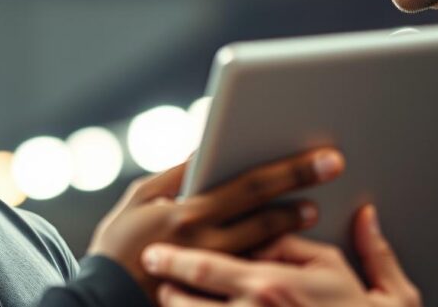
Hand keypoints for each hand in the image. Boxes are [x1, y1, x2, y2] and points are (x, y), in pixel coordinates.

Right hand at [87, 148, 343, 300]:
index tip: (320, 155)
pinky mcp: (212, 296)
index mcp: (187, 213)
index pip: (249, 186)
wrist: (102, 301)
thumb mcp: (139, 200)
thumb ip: (175, 174)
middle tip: (335, 168)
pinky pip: (248, 273)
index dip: (289, 171)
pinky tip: (286, 248)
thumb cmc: (118, 245)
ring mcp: (213, 273)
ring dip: (291, 227)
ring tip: (313, 209)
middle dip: (303, 190)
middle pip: (267, 215)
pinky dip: (270, 257)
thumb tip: (205, 146)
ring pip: (265, 248)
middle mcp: (206, 243)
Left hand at [142, 205, 420, 306]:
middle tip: (154, 273)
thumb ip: (355, 247)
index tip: (157, 253)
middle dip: (165, 284)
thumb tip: (360, 216)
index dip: (175, 260)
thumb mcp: (366, 284)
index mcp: (273, 287)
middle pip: (185, 301)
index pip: (206, 267)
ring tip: (169, 299)